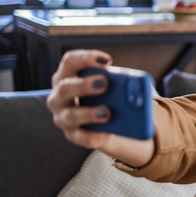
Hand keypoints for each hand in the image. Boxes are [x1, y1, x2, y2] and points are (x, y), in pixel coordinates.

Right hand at [46, 50, 154, 166]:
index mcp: (68, 76)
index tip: (107, 60)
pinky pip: (81, 137)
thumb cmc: (107, 95)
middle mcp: (59, 95)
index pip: (70, 61)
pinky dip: (95, 136)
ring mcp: (63, 116)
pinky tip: (108, 134)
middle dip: (84, 85)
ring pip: (71, 115)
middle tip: (104, 83)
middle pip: (65, 87)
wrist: (106, 121)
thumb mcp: (112, 86)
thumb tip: (136, 88)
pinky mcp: (72, 134)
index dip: (86, 58)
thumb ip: (119, 82)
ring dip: (89, 113)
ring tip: (107, 113)